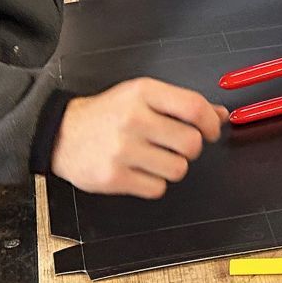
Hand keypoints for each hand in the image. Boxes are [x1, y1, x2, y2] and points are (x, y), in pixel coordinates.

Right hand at [50, 78, 226, 199]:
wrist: (62, 134)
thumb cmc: (108, 114)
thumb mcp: (142, 96)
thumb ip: (181, 104)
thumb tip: (219, 115)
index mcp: (143, 93)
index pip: (193, 107)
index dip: (210, 123)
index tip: (210, 130)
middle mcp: (133, 119)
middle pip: (191, 143)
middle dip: (190, 148)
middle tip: (175, 146)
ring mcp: (122, 150)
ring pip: (178, 169)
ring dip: (172, 167)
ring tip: (153, 158)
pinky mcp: (114, 177)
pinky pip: (157, 188)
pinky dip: (154, 183)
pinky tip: (139, 170)